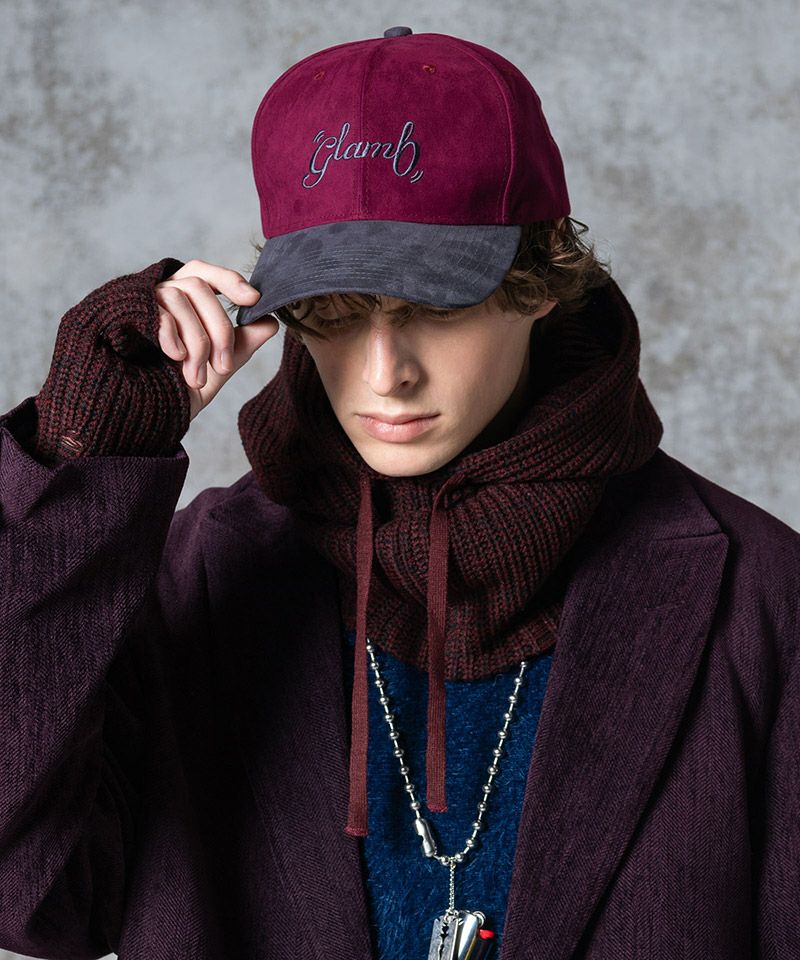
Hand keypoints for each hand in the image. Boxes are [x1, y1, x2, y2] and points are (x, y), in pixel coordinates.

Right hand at [155, 259, 278, 421]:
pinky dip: (172, 334)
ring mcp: (143, 302)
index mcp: (186, 300)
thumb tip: (271, 322)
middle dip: (219, 329)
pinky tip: (176, 357)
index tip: (253, 300)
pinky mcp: (127, 315)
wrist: (143, 414)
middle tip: (223, 367)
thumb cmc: (178, 388)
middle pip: (200, 287)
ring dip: (196, 341)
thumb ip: (241, 344)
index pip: (208, 274)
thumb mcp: (217, 367)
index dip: (230, 281)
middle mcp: (164, 293)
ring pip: (180, 299)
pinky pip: (157, 312)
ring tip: (196, 378)